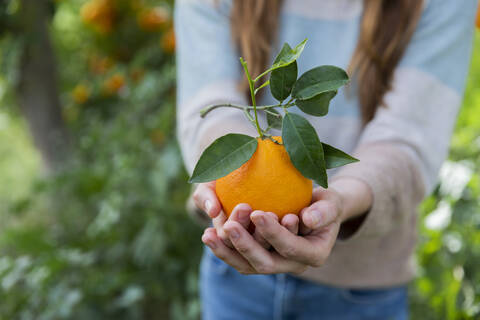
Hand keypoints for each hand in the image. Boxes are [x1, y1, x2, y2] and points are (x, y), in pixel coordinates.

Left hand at [201, 186, 344, 274]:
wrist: (316, 211)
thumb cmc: (324, 203)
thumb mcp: (331, 203)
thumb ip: (324, 211)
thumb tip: (308, 218)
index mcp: (314, 255)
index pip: (291, 248)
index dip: (273, 234)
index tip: (257, 213)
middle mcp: (294, 265)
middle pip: (266, 263)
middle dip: (246, 246)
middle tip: (229, 225)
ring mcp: (276, 265)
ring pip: (248, 265)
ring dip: (227, 251)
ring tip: (209, 235)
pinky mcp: (260, 259)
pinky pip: (239, 258)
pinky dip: (224, 248)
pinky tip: (208, 234)